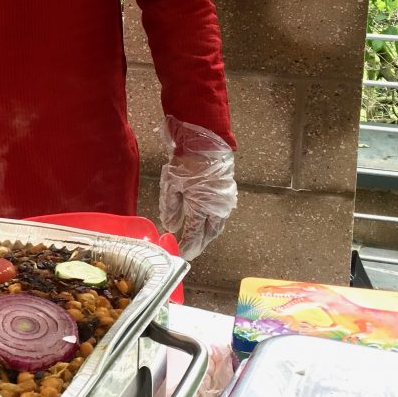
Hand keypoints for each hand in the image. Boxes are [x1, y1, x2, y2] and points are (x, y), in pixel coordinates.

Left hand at [158, 119, 236, 259]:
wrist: (206, 142)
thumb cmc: (186, 161)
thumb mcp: (171, 183)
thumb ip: (170, 207)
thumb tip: (170, 226)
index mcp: (201, 207)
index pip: (194, 234)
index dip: (188, 245)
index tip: (183, 254)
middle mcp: (216, 208)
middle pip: (209, 233)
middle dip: (200, 243)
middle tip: (192, 251)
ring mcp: (224, 201)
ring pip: (217, 224)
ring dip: (208, 234)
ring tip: (200, 239)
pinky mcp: (228, 193)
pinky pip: (221, 214)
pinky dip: (213, 221)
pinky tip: (207, 221)